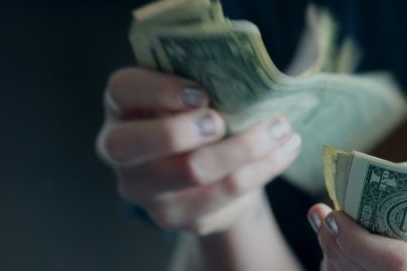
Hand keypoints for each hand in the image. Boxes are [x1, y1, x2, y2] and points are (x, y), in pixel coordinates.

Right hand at [96, 67, 301, 234]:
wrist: (205, 176)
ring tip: (280, 129)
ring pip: (192, 172)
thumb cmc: (197, 118)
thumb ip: (202, 85)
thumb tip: (245, 75)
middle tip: (222, 121)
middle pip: (136, 144)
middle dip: (184, 130)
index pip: (122, 90)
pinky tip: (285, 150)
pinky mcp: (177, 216)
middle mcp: (121, 152)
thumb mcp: (190, 97)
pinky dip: (262, 168)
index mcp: (122, 107)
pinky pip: (225, 194)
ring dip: (245, 147)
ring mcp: (145, 190)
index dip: (158, 89)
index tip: (200, 92)